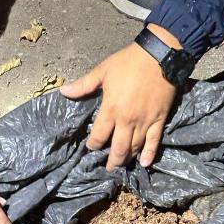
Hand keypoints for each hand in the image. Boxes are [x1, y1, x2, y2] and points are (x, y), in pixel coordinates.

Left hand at [60, 24, 179, 170]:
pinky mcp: (159, 120)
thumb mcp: (103, 71)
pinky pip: (154, 142)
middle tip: (107, 167)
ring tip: (121, 165)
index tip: (91, 147)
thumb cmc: (129, 62)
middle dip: (111, 161)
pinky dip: (149, 154)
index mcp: (111, 109)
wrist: (160, 56)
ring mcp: (144, 122)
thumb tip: (63, 91)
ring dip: (126, 159)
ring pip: (134, 148)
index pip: (99, 135)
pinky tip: (144, 163)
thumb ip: (83, 85)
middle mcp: (127, 120)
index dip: (93, 145)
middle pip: (117, 149)